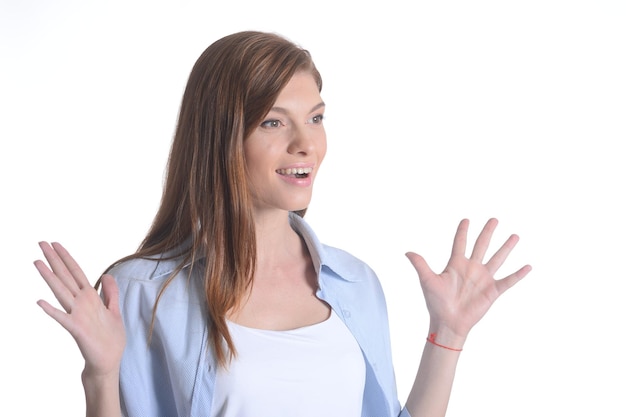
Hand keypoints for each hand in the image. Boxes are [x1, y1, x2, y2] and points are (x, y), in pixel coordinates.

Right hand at [34, 242, 125, 376]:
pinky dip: (52, 310)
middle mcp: (80, 303)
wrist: (108, 362)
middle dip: (54, 260)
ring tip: (37, 262)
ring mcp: (77, 315)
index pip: (76, 273)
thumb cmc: (110, 339)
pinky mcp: (76, 329)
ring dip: (49, 277)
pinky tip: (40, 301)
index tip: (56, 243)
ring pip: (61, 292)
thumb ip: (110, 293)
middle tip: (40, 243)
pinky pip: (63, 318)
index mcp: (89, 298)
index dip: (67, 258)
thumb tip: (106, 275)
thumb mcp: (114, 311)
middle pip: (66, 277)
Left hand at [406, 218, 530, 341]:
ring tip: (515, 235)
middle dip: (487, 232)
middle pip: (481, 245)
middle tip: (494, 219)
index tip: (466, 219)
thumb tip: (407, 252)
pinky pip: (508, 281)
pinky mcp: (492, 291)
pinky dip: (518, 274)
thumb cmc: (436, 303)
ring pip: (497, 258)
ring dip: (506, 247)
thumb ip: (420, 265)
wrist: (447, 323)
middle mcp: (471, 268)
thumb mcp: (427, 281)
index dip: (462, 232)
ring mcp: (483, 279)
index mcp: (456, 264)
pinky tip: (528, 266)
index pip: (460, 243)